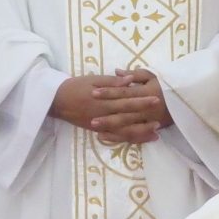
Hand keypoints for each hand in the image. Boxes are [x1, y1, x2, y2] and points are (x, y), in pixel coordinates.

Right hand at [52, 71, 171, 144]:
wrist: (57, 100)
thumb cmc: (76, 86)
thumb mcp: (93, 79)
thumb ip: (112, 82)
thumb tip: (130, 80)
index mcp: (103, 99)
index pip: (126, 100)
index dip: (141, 100)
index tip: (156, 99)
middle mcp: (103, 114)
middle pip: (127, 117)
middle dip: (145, 118)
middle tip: (161, 118)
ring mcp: (101, 125)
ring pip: (123, 131)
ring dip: (140, 132)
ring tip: (156, 132)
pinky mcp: (97, 130)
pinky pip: (116, 137)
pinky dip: (129, 138)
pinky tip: (141, 139)